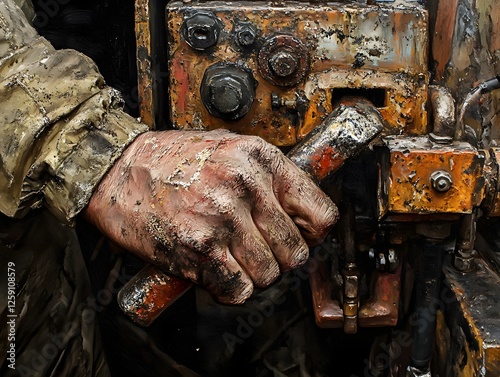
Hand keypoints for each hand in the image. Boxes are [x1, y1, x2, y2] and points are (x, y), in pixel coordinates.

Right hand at [83, 130, 337, 303]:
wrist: (118, 169)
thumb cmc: (173, 161)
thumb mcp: (232, 149)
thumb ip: (270, 178)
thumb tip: (303, 215)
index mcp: (260, 158)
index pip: (321, 214)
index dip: (313, 234)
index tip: (299, 237)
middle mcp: (245, 186)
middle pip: (295, 253)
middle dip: (279, 259)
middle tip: (258, 251)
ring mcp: (222, 218)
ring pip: (269, 275)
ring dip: (253, 276)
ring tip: (233, 259)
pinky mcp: (198, 249)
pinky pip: (238, 290)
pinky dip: (231, 289)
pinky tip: (217, 271)